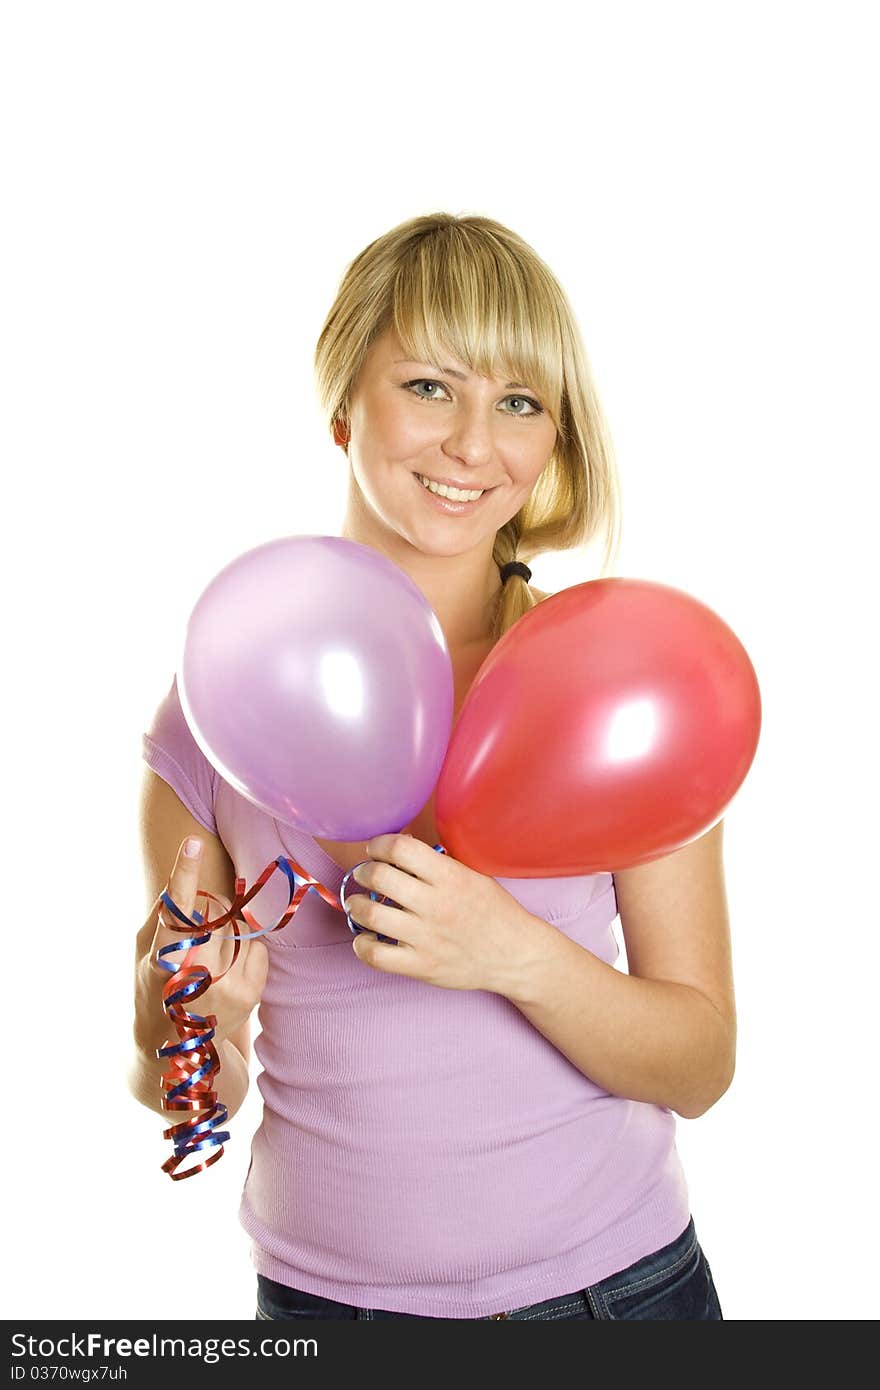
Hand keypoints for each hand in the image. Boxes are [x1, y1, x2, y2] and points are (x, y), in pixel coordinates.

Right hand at [144, 837, 268, 1049]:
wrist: (176, 1046)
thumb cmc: (153, 988)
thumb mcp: (143, 954)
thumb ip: (162, 918)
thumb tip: (182, 883)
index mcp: (160, 961)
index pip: (174, 910)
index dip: (184, 874)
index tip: (193, 842)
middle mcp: (195, 974)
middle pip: (215, 913)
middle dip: (209, 913)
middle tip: (197, 938)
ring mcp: (227, 986)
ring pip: (239, 927)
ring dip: (228, 932)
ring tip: (210, 963)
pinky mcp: (251, 993)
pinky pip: (258, 945)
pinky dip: (246, 949)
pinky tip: (229, 971)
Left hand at [347, 833, 542, 993]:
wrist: (515, 955)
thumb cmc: (495, 912)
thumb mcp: (474, 875)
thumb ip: (440, 862)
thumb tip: (403, 846)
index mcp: (450, 877)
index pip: (401, 849)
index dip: (380, 844)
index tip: (376, 849)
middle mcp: (436, 905)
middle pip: (380, 877)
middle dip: (363, 871)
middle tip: (364, 873)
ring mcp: (426, 938)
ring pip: (371, 915)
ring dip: (356, 905)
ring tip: (357, 903)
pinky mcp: (421, 966)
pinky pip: (376, 956)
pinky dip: (362, 945)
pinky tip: (365, 938)